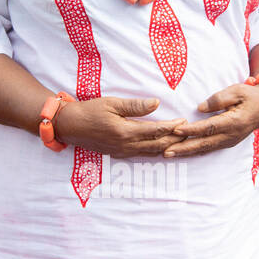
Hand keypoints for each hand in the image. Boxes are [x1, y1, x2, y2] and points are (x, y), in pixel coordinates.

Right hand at [52, 95, 187, 158]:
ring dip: (167, 147)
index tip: (184, 121)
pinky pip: (142, 154)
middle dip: (175, 140)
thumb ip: (135, 105)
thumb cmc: (89, 111)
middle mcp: (126, 145)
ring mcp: (122, 152)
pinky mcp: (119, 154)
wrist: (69, 126)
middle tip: (189, 133)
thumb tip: (156, 103)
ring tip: (181, 142)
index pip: (156, 131)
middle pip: (157, 145)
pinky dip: (155, 151)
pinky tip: (162, 148)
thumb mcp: (112, 103)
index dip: (172, 127)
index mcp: (125, 132)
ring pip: (151, 153)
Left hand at [161, 81, 258, 158]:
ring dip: (186, 153)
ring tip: (168, 154)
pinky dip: (194, 152)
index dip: (192, 130)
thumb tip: (199, 108)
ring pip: (205, 149)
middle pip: (204, 144)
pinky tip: (182, 153)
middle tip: (165, 152)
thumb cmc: (251, 95)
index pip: (209, 127)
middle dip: (183, 148)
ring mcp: (230, 141)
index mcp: (234, 122)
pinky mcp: (228, 143)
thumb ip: (218, 99)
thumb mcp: (237, 90)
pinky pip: (209, 149)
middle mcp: (231, 135)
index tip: (176, 129)